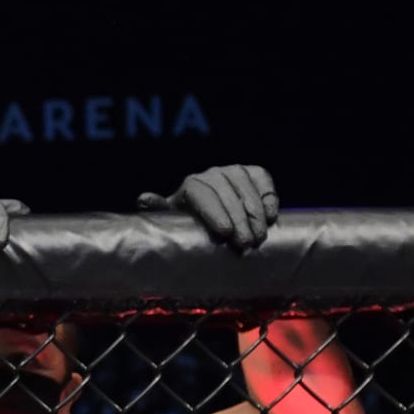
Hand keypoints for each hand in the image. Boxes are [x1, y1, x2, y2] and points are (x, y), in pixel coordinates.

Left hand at [138, 164, 278, 251]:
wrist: (206, 210)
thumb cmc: (187, 218)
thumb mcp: (172, 217)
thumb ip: (160, 209)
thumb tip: (142, 198)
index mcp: (191, 185)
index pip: (204, 196)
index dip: (215, 213)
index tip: (225, 233)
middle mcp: (212, 174)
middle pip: (227, 194)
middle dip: (239, 220)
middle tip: (246, 243)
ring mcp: (233, 170)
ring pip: (246, 188)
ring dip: (256, 213)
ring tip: (260, 236)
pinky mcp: (252, 172)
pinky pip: (263, 180)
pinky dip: (269, 196)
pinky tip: (271, 216)